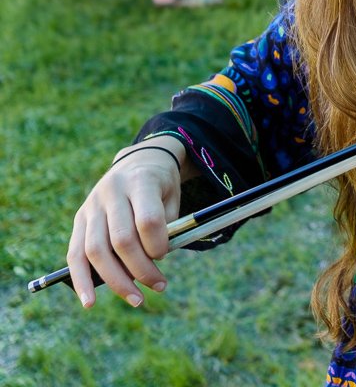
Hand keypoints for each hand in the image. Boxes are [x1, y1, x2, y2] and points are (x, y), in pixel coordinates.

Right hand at [66, 138, 182, 309]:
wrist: (139, 161)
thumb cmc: (161, 185)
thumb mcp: (172, 197)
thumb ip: (165, 226)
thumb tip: (152, 263)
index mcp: (140, 181)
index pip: (147, 220)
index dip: (158, 244)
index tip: (166, 254)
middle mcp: (112, 192)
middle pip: (121, 239)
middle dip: (141, 269)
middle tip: (159, 285)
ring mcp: (91, 206)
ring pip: (96, 251)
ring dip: (116, 281)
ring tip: (137, 299)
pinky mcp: (79, 219)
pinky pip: (75, 254)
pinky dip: (81, 280)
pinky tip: (89, 302)